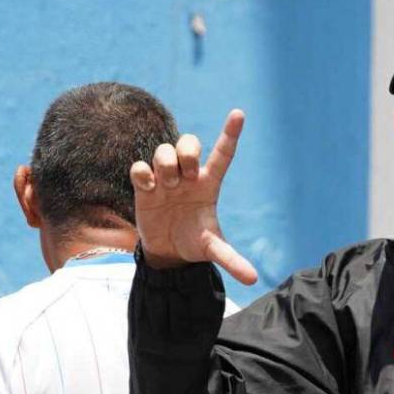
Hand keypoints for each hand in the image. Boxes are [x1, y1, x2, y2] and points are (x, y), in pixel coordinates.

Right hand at [130, 109, 258, 284]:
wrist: (168, 252)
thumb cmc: (194, 243)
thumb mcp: (212, 251)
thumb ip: (231, 260)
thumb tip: (253, 279)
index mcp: (209, 184)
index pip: (223, 154)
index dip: (230, 133)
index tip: (239, 113)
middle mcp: (188, 176)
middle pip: (189, 143)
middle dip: (187, 151)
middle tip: (187, 174)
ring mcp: (165, 179)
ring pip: (164, 150)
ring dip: (166, 164)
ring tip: (167, 186)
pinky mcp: (145, 186)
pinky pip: (140, 166)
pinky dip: (143, 173)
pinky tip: (148, 188)